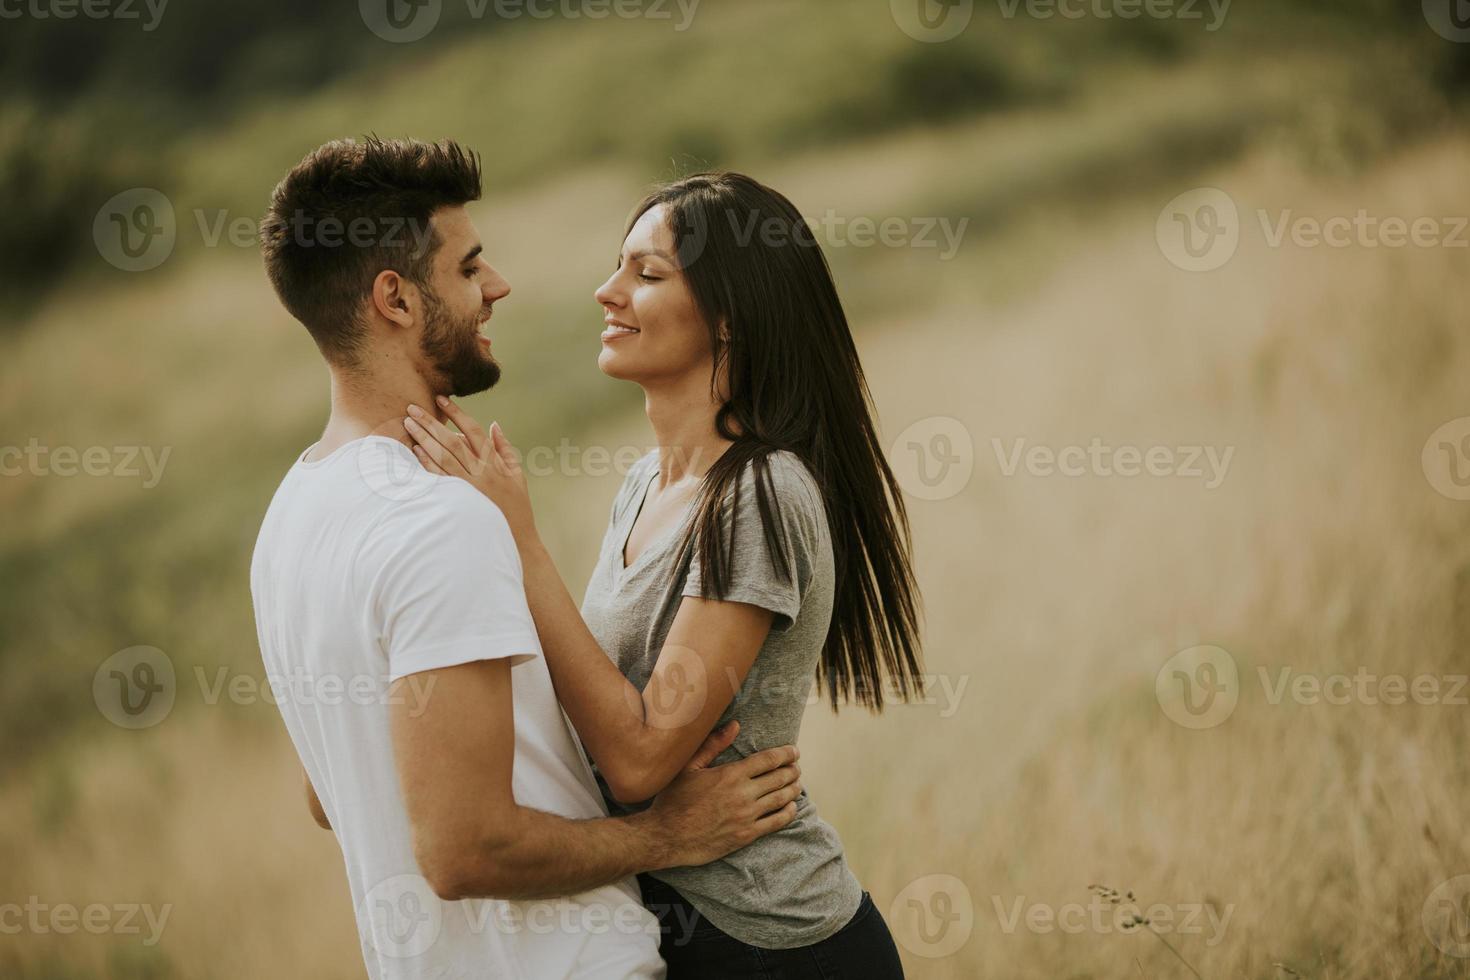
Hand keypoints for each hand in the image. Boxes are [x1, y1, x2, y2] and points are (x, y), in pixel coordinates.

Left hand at [404, 398, 534, 540]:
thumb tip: (494, 424)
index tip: (441, 399)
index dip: (456, 413)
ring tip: (408, 424)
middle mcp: (480, 473)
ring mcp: (468, 487)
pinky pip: (438, 479)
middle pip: (451, 441)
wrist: (516, 541)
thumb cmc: (517, 507)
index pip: (473, 430)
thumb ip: (505, 449)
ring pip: (442, 457)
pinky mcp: (458, 501)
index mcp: (494, 463)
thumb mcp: (517, 475)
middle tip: (412, 408)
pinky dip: (426, 463)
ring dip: (423, 439)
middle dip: (431, 422)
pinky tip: (414, 451)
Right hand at [642, 721, 801, 868]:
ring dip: (793, 789)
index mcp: (731, 774)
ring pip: (781, 799)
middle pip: (780, 778)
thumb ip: (713, 745)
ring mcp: (747, 816)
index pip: (769, 759)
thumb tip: (734, 725)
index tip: (793, 751)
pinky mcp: (746, 835)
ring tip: (796, 784)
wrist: (666, 836)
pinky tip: (791, 807)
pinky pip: (776, 822)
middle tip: (796, 767)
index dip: (786, 754)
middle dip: (792, 770)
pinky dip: (788, 812)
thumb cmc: (674, 800)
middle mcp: (743, 794)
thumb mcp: (689, 767)